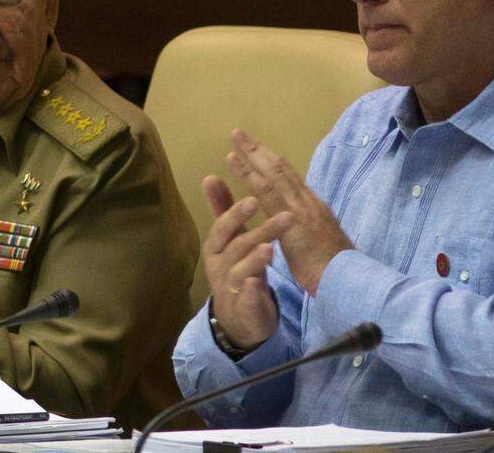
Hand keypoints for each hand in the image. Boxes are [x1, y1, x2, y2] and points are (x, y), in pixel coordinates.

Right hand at [201, 176, 285, 350]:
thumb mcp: (232, 240)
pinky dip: (250, 292)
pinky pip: (245, 300)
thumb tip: (210, 176)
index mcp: (215, 247)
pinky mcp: (243, 310)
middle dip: (258, 231)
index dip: (236, 214)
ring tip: (270, 248)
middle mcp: (218, 267)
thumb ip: (224, 211)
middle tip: (284, 217)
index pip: (223, 228)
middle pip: (236, 247)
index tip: (254, 199)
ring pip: (240, 272)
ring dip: (254, 259)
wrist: (239, 317)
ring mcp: (229, 289)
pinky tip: (258, 283)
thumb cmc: (238, 269)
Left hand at [226, 129, 351, 295]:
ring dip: (251, 154)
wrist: (345, 281)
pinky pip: (266, 191)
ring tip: (235, 138)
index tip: (257, 151)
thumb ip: (310, 230)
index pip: (290, 180)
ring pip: (273, 173)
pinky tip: (234, 163)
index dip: (272, 163)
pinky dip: (249, 174)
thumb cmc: (333, 270)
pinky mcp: (292, 219)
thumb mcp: (320, 244)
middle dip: (260, 150)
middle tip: (239, 133)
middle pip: (281, 169)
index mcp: (313, 208)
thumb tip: (303, 224)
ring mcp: (300, 208)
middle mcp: (307, 202)